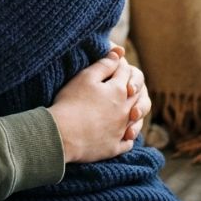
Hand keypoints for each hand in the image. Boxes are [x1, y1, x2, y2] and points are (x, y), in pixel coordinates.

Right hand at [47, 47, 148, 162]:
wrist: (63, 133)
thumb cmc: (71, 101)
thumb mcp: (85, 77)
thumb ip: (104, 65)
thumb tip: (119, 53)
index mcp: (119, 91)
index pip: (126, 72)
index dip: (121, 65)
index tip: (115, 62)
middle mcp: (125, 111)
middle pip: (136, 95)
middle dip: (133, 86)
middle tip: (126, 83)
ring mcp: (121, 130)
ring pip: (136, 119)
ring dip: (134, 112)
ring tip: (129, 109)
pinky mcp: (114, 147)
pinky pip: (128, 142)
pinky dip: (128, 135)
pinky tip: (123, 133)